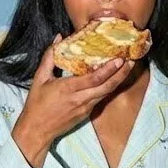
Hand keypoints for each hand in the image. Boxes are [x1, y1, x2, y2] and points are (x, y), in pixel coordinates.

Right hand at [12, 38, 133, 167]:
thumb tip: (59, 38)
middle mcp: (80, 99)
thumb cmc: (36, 104)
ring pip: (106, 93)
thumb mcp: (40, 78)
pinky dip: (109, 88)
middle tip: (131, 61)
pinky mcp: (86, 113)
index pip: (94, 79)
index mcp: (68, 89)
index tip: (119, 59)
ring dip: (118, 81)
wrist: (37, 130)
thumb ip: (50, 57)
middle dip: (121, 74)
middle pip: (107, 87)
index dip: (109, 69)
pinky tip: (114, 79)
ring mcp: (85, 108)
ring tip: (127, 68)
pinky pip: (100, 98)